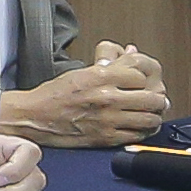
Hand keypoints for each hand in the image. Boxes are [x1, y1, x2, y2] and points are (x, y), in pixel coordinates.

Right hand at [0, 43, 172, 147]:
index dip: (144, 79)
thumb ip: (109, 64)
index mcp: (100, 76)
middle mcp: (106, 97)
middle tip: (156, 99)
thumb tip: (131, 53)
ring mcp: (107, 119)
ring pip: (149, 119)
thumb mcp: (82, 71)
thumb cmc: (54, 95)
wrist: (33, 117)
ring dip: (154, 116)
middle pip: (152, 98)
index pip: (141, 75)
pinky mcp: (105, 137)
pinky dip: (143, 132)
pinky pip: (137, 136)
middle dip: (157, 99)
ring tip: (151, 114)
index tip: (142, 83)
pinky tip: (139, 127)